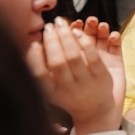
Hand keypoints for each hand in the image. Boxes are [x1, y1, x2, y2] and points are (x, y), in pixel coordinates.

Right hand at [26, 16, 117, 134]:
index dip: (35, 57)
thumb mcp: (52, 87)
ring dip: (66, 36)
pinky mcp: (102, 77)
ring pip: (74, 56)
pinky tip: (78, 31)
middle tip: (49, 25)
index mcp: (52, 92)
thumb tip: (32, 46)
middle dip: (52, 40)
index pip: (39, 74)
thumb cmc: (69, 94)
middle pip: (57, 62)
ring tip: (62, 23)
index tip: (34, 43)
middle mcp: (68, 89)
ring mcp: (86, 83)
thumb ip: (42, 70)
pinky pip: (93, 56)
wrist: (94, 110)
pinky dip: (84, 41)